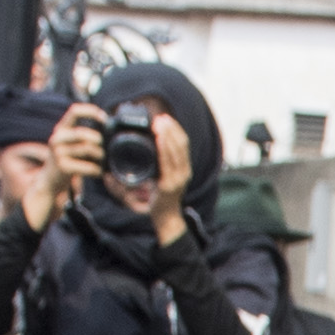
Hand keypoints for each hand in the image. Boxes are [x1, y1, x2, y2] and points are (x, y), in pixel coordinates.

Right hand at [22, 106, 100, 229]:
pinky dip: (97, 170)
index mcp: (61, 129)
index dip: (91, 112)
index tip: (105, 119)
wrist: (50, 180)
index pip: (74, 111)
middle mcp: (57, 138)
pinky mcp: (63, 167)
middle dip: (98, 141)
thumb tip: (109, 127)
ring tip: (100, 162)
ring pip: (89, 149)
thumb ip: (83, 135)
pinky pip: (90, 167)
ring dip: (100, 157)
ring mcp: (58, 152)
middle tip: (102, 150)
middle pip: (84, 133)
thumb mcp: (71, 143)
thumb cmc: (68, 160)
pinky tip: (96, 172)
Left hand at [148, 114, 192, 242]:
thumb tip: (149, 148)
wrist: (165, 217)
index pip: (184, 144)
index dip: (176, 130)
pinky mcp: (169, 184)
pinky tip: (159, 139)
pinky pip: (167, 163)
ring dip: (167, 135)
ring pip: (176, 151)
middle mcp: (185, 171)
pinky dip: (164, 149)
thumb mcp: (163, 176)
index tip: (165, 118)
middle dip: (171, 129)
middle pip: (181, 145)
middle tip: (160, 117)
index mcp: (184, 168)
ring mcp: (178, 178)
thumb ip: (161, 164)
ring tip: (159, 123)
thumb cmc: (162, 196)